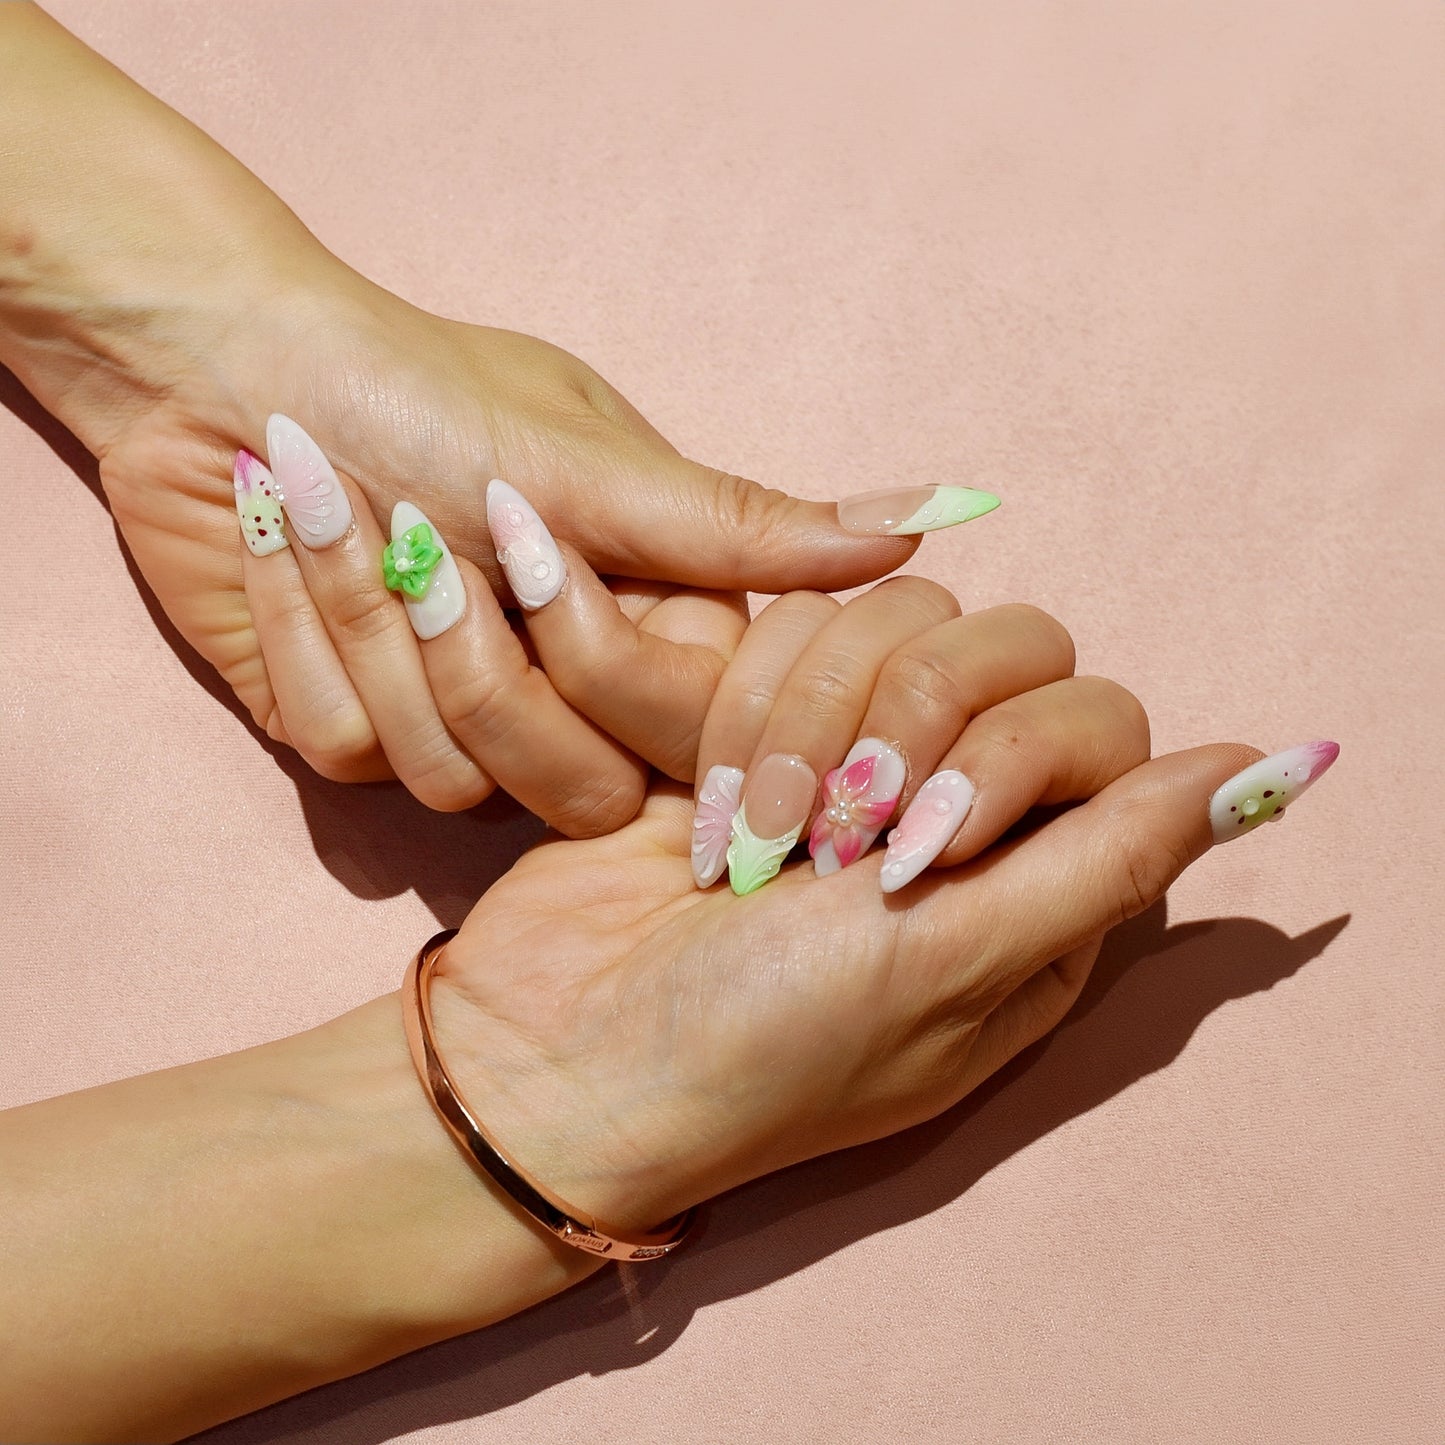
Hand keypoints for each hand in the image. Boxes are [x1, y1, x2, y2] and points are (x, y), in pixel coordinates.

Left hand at [97, 279, 928, 803]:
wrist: (233, 374)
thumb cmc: (421, 390)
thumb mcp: (588, 459)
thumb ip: (743, 526)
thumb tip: (926, 522)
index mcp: (643, 625)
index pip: (686, 731)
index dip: (615, 669)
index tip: (536, 556)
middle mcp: (564, 692)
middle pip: (571, 790)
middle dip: (483, 657)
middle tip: (434, 531)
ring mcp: (455, 723)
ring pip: (452, 781)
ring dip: (380, 627)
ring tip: (344, 508)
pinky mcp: (350, 735)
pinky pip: (348, 754)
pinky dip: (309, 638)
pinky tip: (288, 550)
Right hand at [424, 616, 1338, 1230]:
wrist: (560, 1047)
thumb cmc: (762, 1042)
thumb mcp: (945, 968)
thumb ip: (1109, 860)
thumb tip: (1267, 768)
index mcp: (1036, 885)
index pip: (1098, 723)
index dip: (1014, 749)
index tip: (920, 838)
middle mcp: (960, 803)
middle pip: (1004, 643)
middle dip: (901, 721)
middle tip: (825, 839)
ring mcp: (855, 745)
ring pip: (895, 616)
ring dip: (808, 719)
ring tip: (746, 839)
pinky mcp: (760, 709)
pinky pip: (796, 624)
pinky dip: (746, 699)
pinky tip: (705, 799)